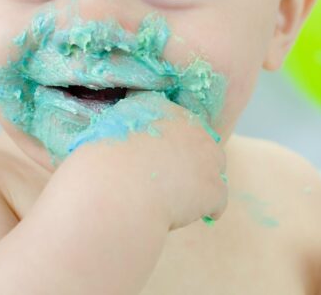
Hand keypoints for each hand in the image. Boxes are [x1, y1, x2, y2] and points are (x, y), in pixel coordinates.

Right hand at [64, 89, 228, 231]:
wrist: (116, 186)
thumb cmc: (103, 160)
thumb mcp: (109, 128)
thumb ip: (126, 126)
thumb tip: (128, 138)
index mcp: (160, 106)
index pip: (175, 118)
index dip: (169, 139)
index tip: (159, 156)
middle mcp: (189, 123)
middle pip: (199, 139)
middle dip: (189, 158)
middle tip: (170, 178)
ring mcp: (206, 154)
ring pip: (214, 167)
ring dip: (200, 181)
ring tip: (182, 198)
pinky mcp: (214, 185)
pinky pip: (218, 201)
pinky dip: (207, 209)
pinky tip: (193, 216)